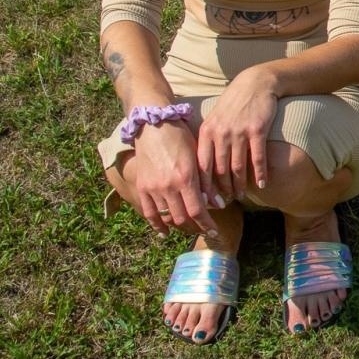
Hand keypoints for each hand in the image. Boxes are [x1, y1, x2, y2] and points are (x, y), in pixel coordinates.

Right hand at [131, 118, 217, 239]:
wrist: (154, 126)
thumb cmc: (180, 137)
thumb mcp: (197, 157)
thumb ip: (205, 181)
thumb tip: (216, 203)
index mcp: (185, 178)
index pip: (198, 210)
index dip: (207, 224)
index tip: (215, 232)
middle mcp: (168, 187)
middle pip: (183, 217)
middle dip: (196, 226)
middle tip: (205, 228)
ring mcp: (153, 188)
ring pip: (168, 217)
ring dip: (181, 225)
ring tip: (191, 227)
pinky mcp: (142, 187)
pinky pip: (149, 213)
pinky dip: (158, 225)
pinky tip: (165, 233)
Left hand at [197, 65, 278, 201]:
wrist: (256, 83)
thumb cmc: (234, 103)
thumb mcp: (215, 119)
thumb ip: (208, 140)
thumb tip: (203, 167)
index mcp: (207, 132)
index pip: (201, 165)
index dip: (204, 185)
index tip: (207, 199)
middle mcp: (221, 133)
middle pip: (220, 169)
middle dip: (222, 189)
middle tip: (226, 201)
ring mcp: (239, 132)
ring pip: (238, 166)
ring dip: (240, 184)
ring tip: (241, 194)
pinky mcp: (257, 130)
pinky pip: (257, 158)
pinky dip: (260, 173)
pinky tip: (262, 184)